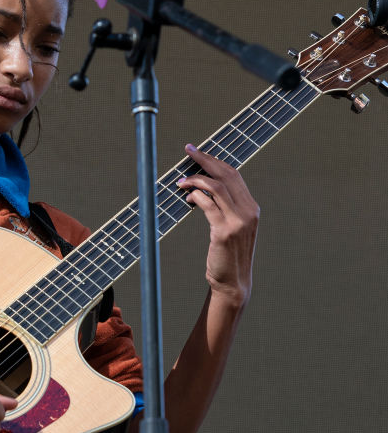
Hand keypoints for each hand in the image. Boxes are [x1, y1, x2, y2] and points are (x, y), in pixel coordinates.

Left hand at [177, 144, 259, 306]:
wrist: (233, 282)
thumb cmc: (228, 256)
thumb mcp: (231, 228)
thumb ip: (223, 209)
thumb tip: (201, 191)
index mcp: (252, 208)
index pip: (234, 175)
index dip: (215, 161)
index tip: (198, 152)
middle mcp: (248, 211)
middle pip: (227, 174)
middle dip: (206, 159)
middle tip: (188, 150)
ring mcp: (238, 221)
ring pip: (216, 187)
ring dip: (196, 180)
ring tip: (181, 182)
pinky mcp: (224, 231)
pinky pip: (208, 205)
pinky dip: (195, 197)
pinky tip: (187, 198)